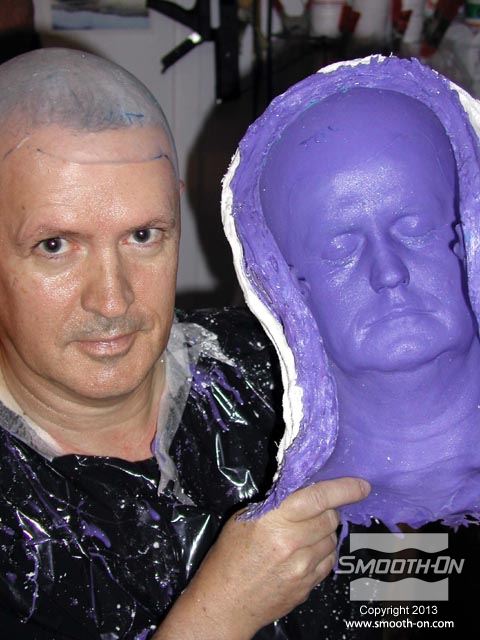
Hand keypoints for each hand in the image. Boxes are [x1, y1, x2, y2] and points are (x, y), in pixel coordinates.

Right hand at [154, 476, 369, 639]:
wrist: (225, 603)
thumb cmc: (229, 556)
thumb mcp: (244, 519)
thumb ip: (276, 504)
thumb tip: (303, 490)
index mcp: (275, 521)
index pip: (319, 498)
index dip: (344, 488)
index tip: (362, 485)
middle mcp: (293, 544)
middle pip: (330, 518)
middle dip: (329, 509)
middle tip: (316, 509)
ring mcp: (303, 569)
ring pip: (332, 539)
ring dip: (325, 531)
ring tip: (305, 533)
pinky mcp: (308, 586)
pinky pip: (329, 561)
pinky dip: (323, 552)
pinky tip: (306, 552)